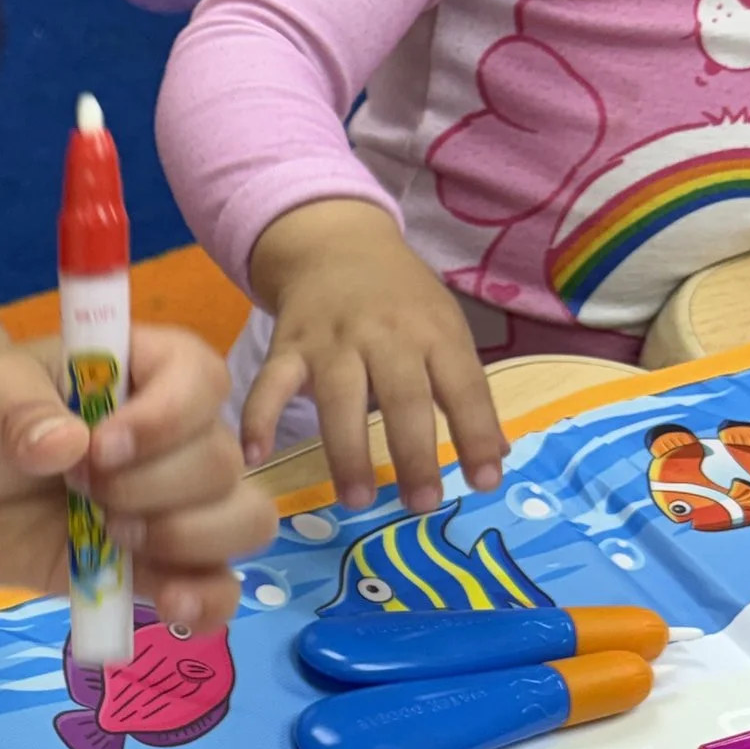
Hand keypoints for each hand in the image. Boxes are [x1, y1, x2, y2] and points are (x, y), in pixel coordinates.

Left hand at [0, 326, 273, 633]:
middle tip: (80, 490)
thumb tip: (64, 444)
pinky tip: (171, 606)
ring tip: (115, 537)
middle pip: (221, 462)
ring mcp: (173, 503)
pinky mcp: (156, 564)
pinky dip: (207, 599)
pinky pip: (218, 585)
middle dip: (153, 487)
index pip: (201, 381)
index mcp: (146, 371)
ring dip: (188, 539)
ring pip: (242, 520)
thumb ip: (19, 413)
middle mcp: (177, 435)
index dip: (164, 419)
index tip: (99, 446)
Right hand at [244, 201, 505, 512]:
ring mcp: (332, 340)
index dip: (477, 433)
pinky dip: (257, 417)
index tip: (485, 481)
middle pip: (403, 396)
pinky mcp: (287, 346)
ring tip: (356, 499)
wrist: (337, 244)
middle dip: (413, 453)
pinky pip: (270, 384)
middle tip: (421, 505)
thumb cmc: (400, 300)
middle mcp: (386, 334)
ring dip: (347, 451)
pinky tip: (255, 456)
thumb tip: (494, 458)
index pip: (463, 386)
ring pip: (339, 398)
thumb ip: (465, 390)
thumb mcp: (444, 329)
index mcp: (434, 331)